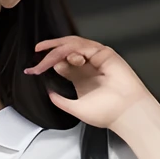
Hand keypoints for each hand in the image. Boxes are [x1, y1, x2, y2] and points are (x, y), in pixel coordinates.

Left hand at [25, 36, 154, 130]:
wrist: (125, 112)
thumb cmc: (107, 113)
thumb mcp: (75, 108)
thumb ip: (60, 101)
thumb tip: (48, 93)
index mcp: (80, 78)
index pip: (60, 64)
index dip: (46, 65)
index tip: (33, 70)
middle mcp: (87, 67)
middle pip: (64, 52)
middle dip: (49, 51)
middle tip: (37, 53)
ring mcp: (95, 59)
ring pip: (73, 45)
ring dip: (58, 48)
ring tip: (46, 54)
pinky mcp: (104, 54)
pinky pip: (85, 45)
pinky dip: (73, 48)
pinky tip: (67, 57)